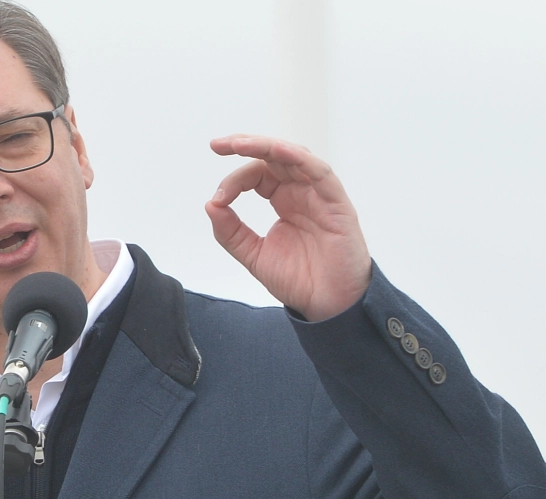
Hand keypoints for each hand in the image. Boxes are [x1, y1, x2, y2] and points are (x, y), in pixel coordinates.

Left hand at [204, 135, 370, 321]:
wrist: (328, 306)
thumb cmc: (299, 279)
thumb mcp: (253, 255)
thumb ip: (230, 232)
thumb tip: (210, 204)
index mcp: (284, 200)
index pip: (256, 175)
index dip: (233, 181)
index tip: (218, 199)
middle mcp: (301, 192)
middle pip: (273, 157)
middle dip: (244, 145)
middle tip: (218, 144)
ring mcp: (320, 195)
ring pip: (294, 157)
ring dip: (267, 146)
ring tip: (239, 143)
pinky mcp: (338, 204)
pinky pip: (320, 172)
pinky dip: (299, 159)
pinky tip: (278, 151)